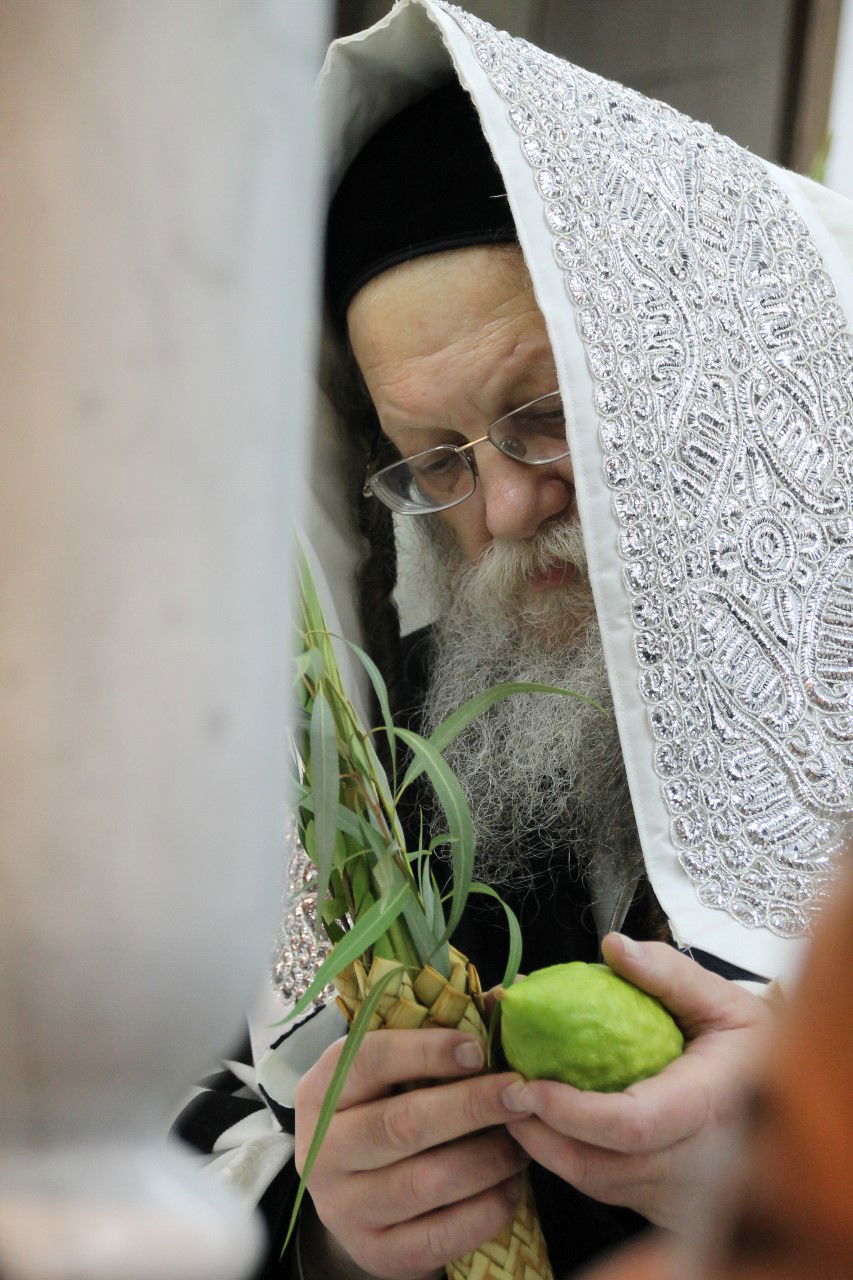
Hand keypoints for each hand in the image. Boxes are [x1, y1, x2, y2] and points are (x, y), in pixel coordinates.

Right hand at [293, 1027, 532, 1279]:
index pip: (369, 1060)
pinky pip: (442, 1235)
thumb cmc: (384, 1112)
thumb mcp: (390, 1073)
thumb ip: (435, 1036)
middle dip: (472, 1105)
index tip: (480, 1049)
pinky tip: (512, 1186)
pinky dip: (488, 1208)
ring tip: (524, 1141)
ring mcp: (344, 1208)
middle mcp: (322, 1150)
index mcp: (321, 1090)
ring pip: (428, 1182)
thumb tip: (504, 997)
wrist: (358, 1201)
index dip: (428, 1051)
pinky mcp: (376, 1253)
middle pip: (403, 1124)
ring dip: (489, 1158)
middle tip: (522, 1093)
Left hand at [500, 933, 771, 1230]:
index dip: (572, 1112)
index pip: (630, 1125)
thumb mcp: (723, 1000)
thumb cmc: (754, 1048)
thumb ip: (668, 973)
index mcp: (709, 1108)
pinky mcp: (662, 1204)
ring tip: (508, 1100)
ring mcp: (678, 1192)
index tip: (526, 1084)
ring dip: (543, 1147)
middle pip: (598, 1166)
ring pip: (594, 1185)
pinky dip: (565, 1157)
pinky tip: (540, 1121)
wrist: (788, 1102)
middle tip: (497, 1087)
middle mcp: (694, 1164)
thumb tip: (613, 946)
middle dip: (537, 1131)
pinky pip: (604, 1189)